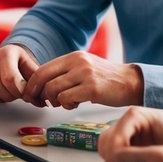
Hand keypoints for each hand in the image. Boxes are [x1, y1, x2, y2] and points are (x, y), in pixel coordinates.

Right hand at [0, 44, 38, 102]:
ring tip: (12, 93)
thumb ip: (37, 82)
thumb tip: (42, 100)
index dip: (20, 91)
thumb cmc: (21, 64)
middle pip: (0, 86)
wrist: (9, 56)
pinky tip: (2, 93)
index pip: (10, 78)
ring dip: (4, 98)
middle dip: (13, 95)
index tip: (27, 94)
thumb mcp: (31, 68)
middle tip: (20, 94)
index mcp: (8, 52)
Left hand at [22, 52, 142, 108]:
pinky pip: (67, 99)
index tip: (31, 95)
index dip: (32, 84)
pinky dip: (67, 105)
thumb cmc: (105, 79)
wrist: (130, 82)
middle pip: (43, 78)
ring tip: (64, 103)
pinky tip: (75, 104)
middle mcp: (77, 62)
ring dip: (54, 101)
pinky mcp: (92, 88)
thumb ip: (65, 72)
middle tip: (39, 103)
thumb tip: (42, 84)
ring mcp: (84, 74)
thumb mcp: (84, 67)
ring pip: (53, 90)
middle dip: (36, 93)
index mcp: (73, 56)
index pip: (42, 68)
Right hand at [97, 105, 162, 160]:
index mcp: (136, 115)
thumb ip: (161, 152)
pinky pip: (109, 151)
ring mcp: (124, 129)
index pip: (115, 139)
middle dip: (115, 159)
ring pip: (104, 147)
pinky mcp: (124, 138)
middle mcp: (126, 121)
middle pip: (105, 142)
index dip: (120, 157)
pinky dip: (116, 161)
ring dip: (114, 161)